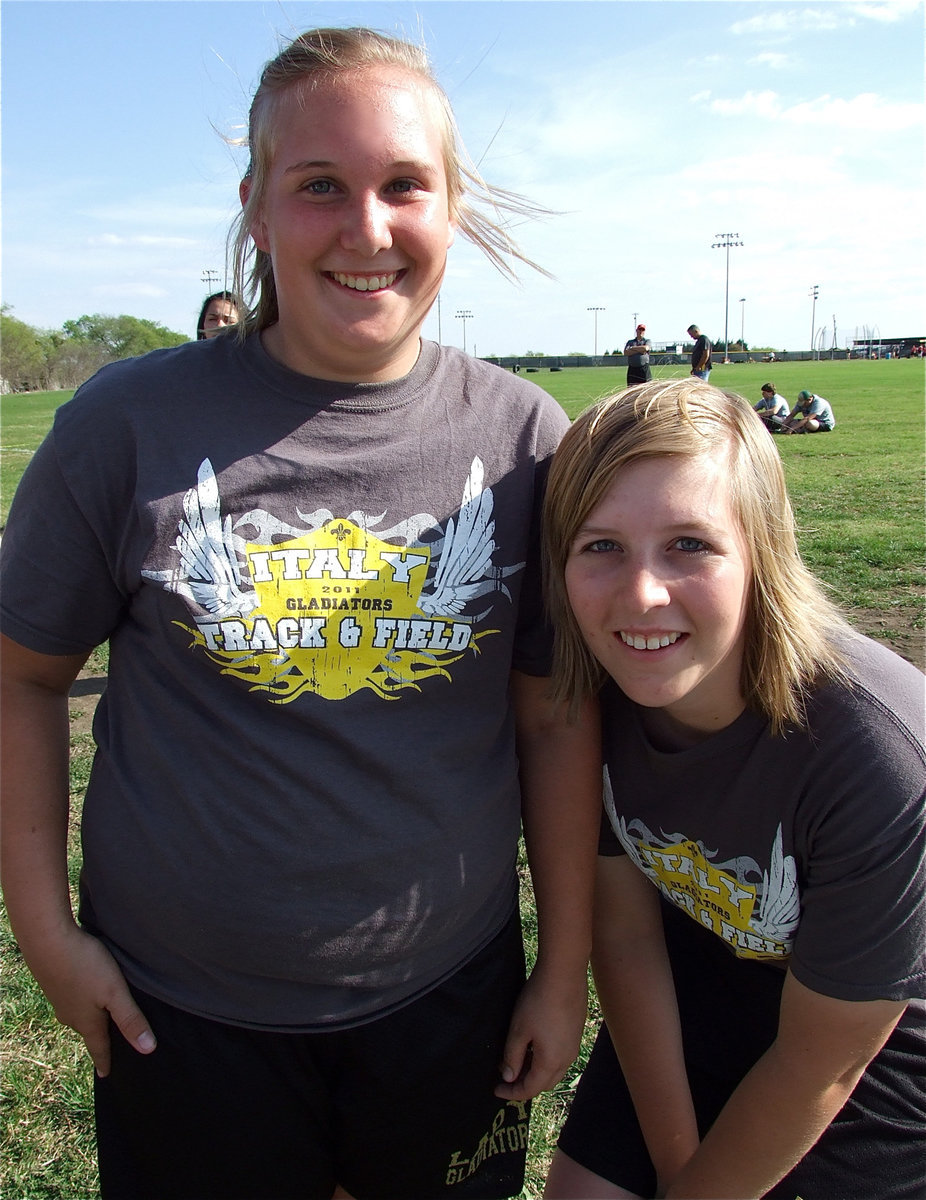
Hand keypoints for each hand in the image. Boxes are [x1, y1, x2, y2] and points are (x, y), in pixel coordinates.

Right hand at [22, 924, 155, 1075]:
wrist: (47, 940)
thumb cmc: (85, 966)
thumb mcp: (115, 993)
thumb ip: (131, 1019)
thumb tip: (148, 1050)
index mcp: (87, 1021)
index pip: (98, 1047)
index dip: (105, 1061)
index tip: (106, 1075)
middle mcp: (70, 1014)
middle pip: (88, 1031)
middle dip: (98, 1038)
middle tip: (107, 1046)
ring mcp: (59, 998)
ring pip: (78, 1014)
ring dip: (89, 1018)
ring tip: (98, 1020)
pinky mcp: (55, 982)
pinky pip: (71, 998)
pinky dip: (81, 1001)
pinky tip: (84, 992)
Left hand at [495, 962, 586, 1100]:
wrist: (564, 974)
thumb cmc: (538, 1001)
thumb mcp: (518, 1030)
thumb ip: (512, 1057)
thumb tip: (508, 1077)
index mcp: (551, 1062)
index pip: (530, 1089)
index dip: (512, 1093)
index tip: (496, 1090)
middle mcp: (567, 1058)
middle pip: (544, 1083)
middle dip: (525, 1084)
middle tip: (506, 1078)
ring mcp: (574, 1045)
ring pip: (554, 1070)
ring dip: (536, 1071)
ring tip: (518, 1060)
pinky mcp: (576, 1032)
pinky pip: (560, 1055)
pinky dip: (545, 1059)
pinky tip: (534, 1045)